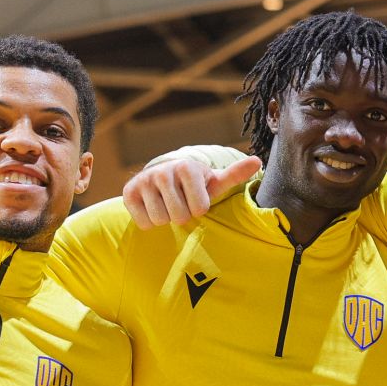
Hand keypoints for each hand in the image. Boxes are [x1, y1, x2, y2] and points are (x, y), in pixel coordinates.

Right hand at [122, 155, 262, 228]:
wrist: (163, 179)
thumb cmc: (194, 186)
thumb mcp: (214, 181)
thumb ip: (235, 174)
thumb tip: (258, 162)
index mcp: (187, 167)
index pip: (199, 208)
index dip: (199, 210)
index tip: (196, 199)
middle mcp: (163, 170)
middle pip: (178, 216)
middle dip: (182, 215)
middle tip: (180, 204)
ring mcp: (144, 180)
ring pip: (160, 220)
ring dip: (166, 219)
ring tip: (167, 205)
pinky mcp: (128, 192)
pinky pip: (144, 222)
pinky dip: (150, 221)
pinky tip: (153, 207)